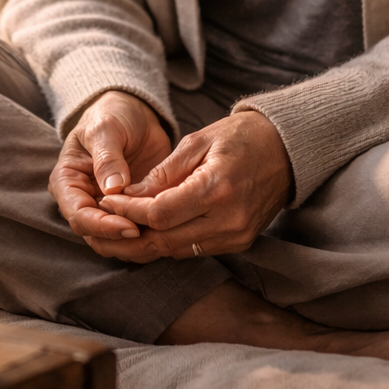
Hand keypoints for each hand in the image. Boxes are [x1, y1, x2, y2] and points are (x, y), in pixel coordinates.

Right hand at [48, 90, 171, 251]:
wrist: (133, 112)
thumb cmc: (112, 115)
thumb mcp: (106, 127)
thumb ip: (107, 157)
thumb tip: (112, 189)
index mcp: (68, 182)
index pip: (79, 216)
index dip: (102, 226)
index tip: (130, 226)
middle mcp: (84, 200)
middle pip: (95, 236)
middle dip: (121, 239)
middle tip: (150, 233)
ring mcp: (106, 208)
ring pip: (115, 242)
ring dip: (137, 244)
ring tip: (162, 233)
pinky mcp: (129, 210)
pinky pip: (137, 233)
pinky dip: (151, 236)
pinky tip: (169, 229)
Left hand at [93, 109, 293, 262]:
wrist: (285, 150)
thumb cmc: (239, 137)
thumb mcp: (197, 142)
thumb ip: (162, 173)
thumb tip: (126, 195)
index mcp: (217, 188)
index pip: (160, 213)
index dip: (128, 210)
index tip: (107, 199)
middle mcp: (229, 220)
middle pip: (165, 240)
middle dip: (129, 233)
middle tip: (102, 221)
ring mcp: (236, 236)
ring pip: (177, 251)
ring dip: (145, 243)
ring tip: (117, 229)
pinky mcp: (239, 243)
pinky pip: (194, 249)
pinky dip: (168, 242)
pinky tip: (148, 232)